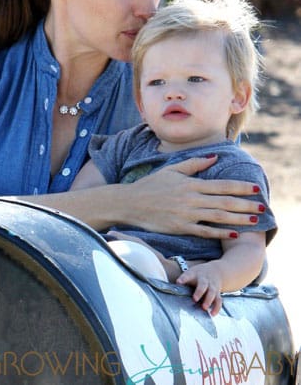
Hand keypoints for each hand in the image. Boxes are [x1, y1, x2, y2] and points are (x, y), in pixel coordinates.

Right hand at [119, 155, 263, 238]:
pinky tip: (232, 233)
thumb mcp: (171, 169)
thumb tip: (214, 157)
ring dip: (237, 219)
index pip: (221, 185)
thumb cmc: (150, 185)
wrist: (130, 203)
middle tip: (262, 206)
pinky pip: (204, 231)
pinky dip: (219, 233)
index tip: (254, 188)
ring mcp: (186, 214)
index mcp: (190, 184)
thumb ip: (194, 164)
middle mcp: (191, 199)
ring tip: (254, 220)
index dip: (240, 187)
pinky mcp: (180, 228)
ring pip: (217, 217)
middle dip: (245, 204)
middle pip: (224, 202)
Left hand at [176, 262, 222, 315]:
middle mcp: (204, 280)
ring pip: (212, 293)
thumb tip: (168, 289)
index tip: (178, 282)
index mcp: (195, 274)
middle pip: (203, 285)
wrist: (215, 271)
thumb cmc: (197, 275)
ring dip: (209, 300)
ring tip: (204, 308)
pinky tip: (212, 314)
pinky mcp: (218, 293)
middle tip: (194, 299)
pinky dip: (216, 307)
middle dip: (199, 292)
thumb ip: (182, 281)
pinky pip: (219, 300)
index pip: (188, 275)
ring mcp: (212, 286)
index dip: (183, 278)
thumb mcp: (189, 273)